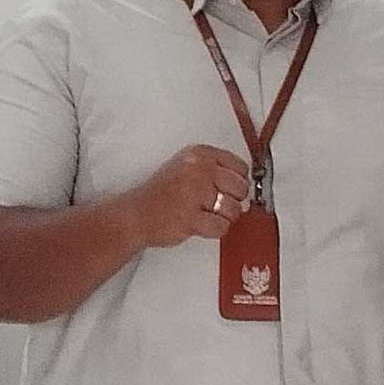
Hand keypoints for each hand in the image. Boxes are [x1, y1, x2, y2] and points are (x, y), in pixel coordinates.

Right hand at [128, 145, 252, 245]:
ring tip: (208, 215)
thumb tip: (246, 190)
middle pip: (240, 188)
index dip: (239, 181)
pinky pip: (221, 227)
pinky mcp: (191, 218)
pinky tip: (202, 224)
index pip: (240, 166)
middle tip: (218, 205)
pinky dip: (215, 230)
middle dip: (234, 200)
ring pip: (234, 209)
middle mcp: (198, 170)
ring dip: (224, 217)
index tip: (230, 189)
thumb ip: (216, 171)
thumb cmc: (163, 193)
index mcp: (199, 154)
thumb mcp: (187, 167)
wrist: (137, 214)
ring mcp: (194, 194)